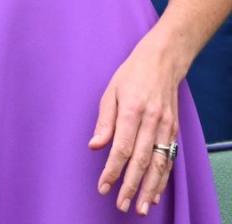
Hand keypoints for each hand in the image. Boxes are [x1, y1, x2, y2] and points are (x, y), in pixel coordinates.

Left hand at [89, 34, 183, 215]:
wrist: (162, 62)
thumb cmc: (130, 75)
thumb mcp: (110, 91)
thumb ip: (104, 120)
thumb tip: (95, 146)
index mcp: (132, 110)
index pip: (122, 148)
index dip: (112, 170)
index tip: (103, 187)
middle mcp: (152, 122)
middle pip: (141, 161)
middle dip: (130, 186)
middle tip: (120, 205)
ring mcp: (166, 127)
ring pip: (159, 165)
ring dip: (149, 189)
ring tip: (139, 207)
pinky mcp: (174, 131)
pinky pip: (169, 159)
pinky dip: (162, 179)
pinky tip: (154, 192)